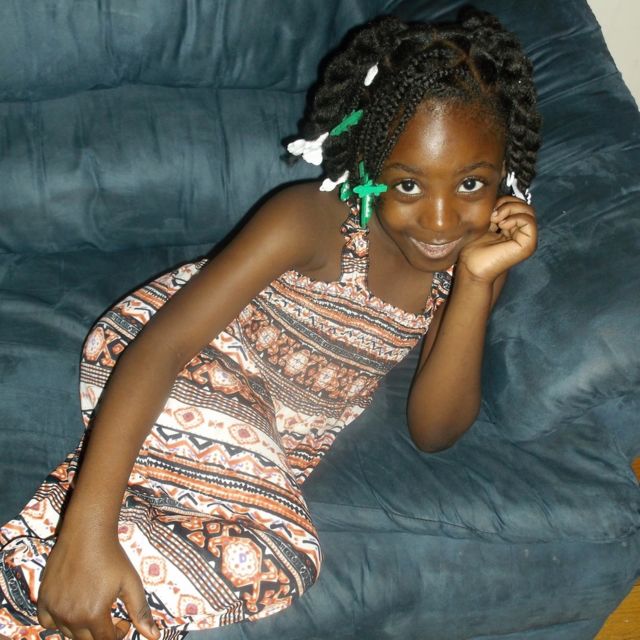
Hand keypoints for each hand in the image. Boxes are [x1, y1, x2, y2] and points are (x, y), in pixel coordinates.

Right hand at [37, 533, 159, 639]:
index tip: (123, 621)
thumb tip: (154, 636)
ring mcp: (55, 609)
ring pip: (68, 633)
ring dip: (82, 628)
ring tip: (94, 608)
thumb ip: (140, 611)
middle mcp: (71, 617)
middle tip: (110, 616)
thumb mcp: (131, 583)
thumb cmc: (111, 557)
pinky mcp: (44, 599)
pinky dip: (59, 621)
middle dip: (102, 633)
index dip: (118, 634)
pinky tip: (72, 607)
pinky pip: (47, 622)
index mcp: (94, 615)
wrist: (87, 534)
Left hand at [458, 195, 537, 282]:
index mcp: (513, 228)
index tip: (490, 209)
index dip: (505, 201)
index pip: (518, 204)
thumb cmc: (474, 248)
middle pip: (525, 205)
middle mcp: (522, 233)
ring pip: (528, 211)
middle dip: (508, 203)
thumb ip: (496, 210)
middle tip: (493, 213)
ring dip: (510, 209)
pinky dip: (515, 218)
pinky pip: (529, 222)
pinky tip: (502, 225)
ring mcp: (527, 240)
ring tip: (496, 219)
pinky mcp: (528, 245)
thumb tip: (501, 195)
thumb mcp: (485, 222)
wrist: (471, 267)